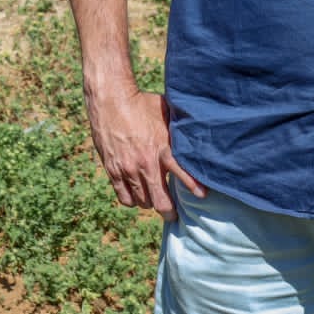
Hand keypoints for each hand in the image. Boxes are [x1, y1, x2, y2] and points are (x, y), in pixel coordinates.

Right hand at [85, 87, 203, 220]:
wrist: (111, 100)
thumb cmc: (142, 103)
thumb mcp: (166, 114)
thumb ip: (179, 130)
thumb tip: (198, 134)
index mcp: (163, 149)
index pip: (184, 175)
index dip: (194, 187)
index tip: (202, 196)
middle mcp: (146, 163)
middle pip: (161, 202)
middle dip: (169, 211)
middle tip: (173, 213)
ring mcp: (128, 169)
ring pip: (143, 202)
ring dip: (149, 202)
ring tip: (153, 198)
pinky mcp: (113, 170)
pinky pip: (124, 197)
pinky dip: (132, 200)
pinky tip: (136, 193)